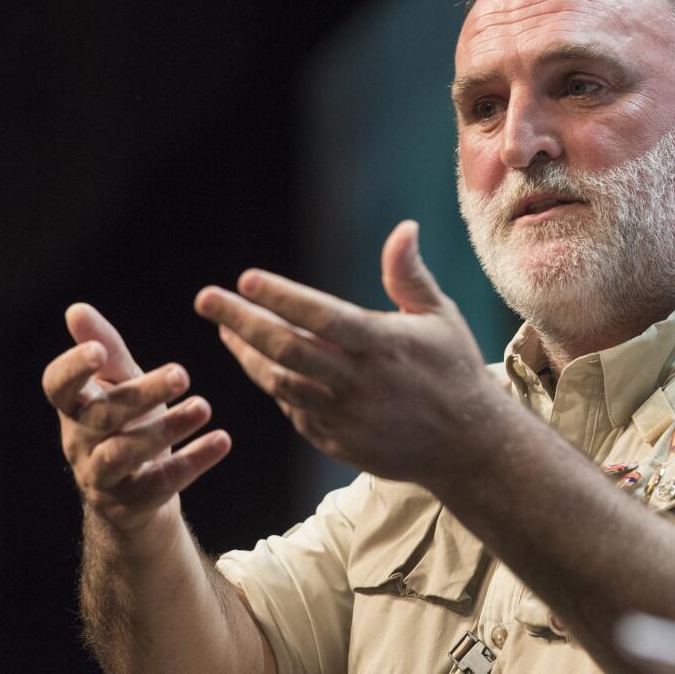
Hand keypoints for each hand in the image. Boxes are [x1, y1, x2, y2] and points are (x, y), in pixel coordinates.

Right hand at [41, 304, 230, 534]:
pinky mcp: (130, 504)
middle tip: (182, 374)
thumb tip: (76, 309)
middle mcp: (79, 442)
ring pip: (124, 454)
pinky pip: (159, 484)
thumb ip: (106, 349)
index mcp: (74, 408)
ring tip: (205, 407)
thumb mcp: (120, 385)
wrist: (138, 497)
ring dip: (167, 428)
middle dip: (142, 393)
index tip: (98, 351)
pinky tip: (222, 440)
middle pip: (102, 416)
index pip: (57, 386)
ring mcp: (101, 477)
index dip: (73, 368)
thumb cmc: (128, 424)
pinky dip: (192, 461)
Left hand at [194, 220, 502, 485]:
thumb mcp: (440, 317)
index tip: (245, 279)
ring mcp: (345, 416)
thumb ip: (409, 275)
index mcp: (384, 344)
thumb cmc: (455, 370)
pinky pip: (294, 410)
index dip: (281, 297)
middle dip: (240, 321)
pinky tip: (262, 365)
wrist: (468, 446)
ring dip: (247, 354)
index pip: (321, 316)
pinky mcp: (337, 441)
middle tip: (206, 299)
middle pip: (286, 349)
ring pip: (279, 382)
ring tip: (226, 331)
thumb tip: (404, 228)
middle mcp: (359, 381)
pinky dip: (274, 385)